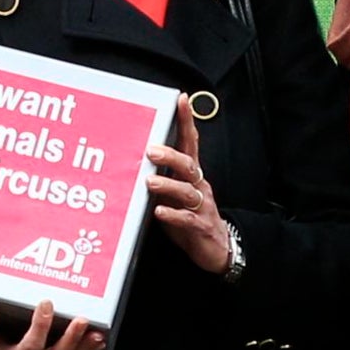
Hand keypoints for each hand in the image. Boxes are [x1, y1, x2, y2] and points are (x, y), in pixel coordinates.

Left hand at [147, 101, 231, 274]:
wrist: (215, 248)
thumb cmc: (189, 217)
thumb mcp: (174, 194)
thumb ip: (159, 177)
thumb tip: (134, 159)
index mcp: (191, 175)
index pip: (190, 142)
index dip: (187, 121)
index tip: (181, 100)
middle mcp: (199, 186)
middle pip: (188, 164)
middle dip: (171, 155)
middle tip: (151, 150)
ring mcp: (201, 206)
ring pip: (187, 191)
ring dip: (168, 185)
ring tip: (150, 182)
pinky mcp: (200, 226)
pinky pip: (187, 219)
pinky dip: (173, 215)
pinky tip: (159, 212)